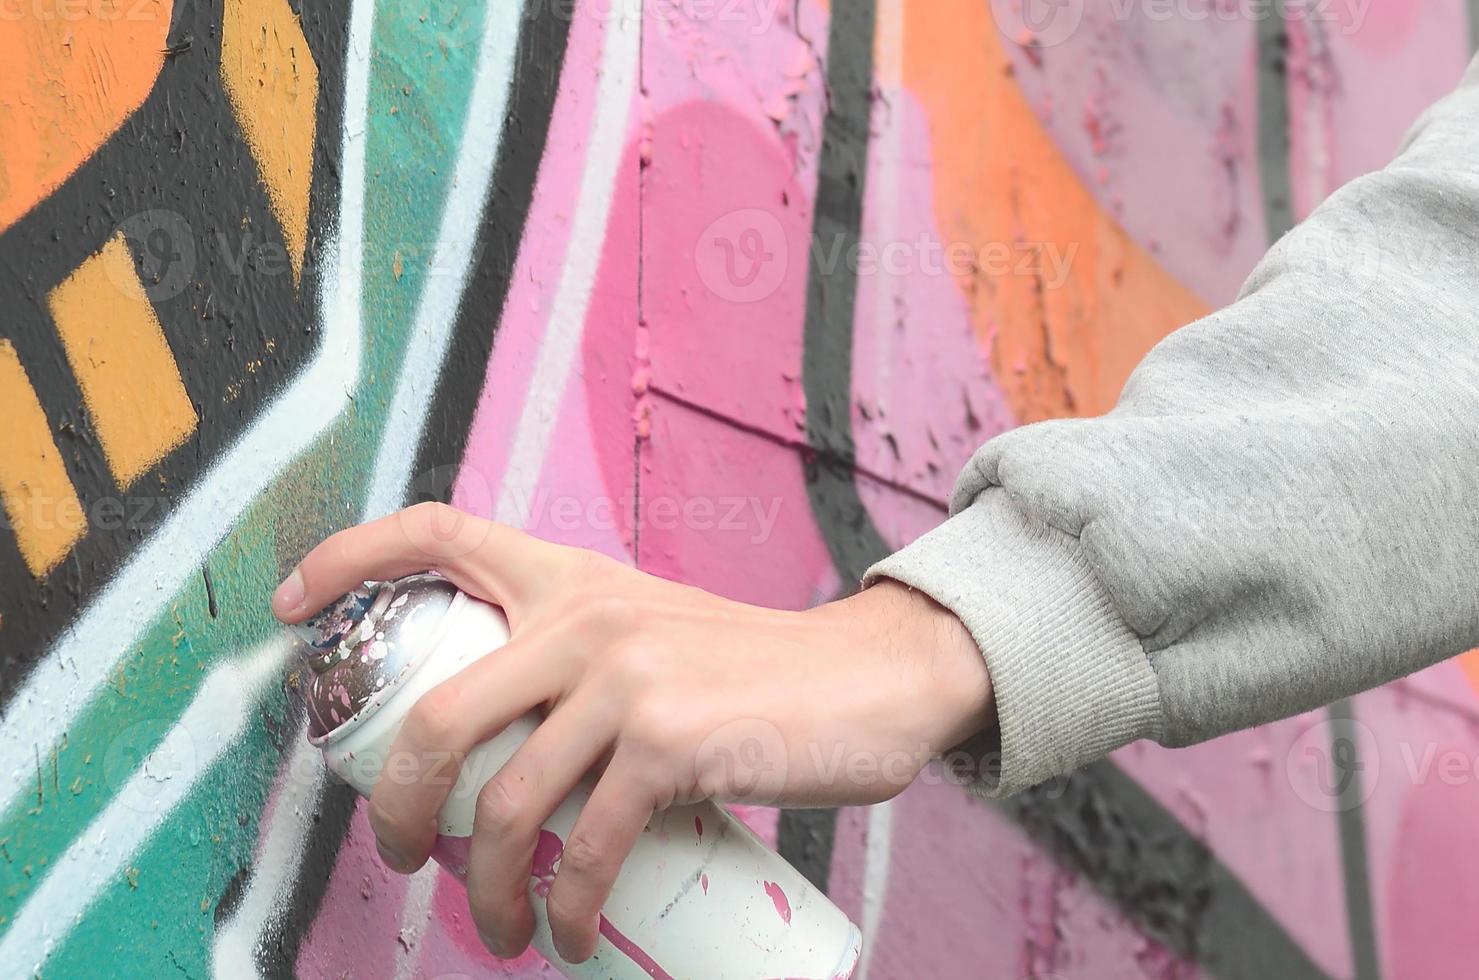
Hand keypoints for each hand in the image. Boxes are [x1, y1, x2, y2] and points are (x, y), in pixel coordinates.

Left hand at [272, 502, 994, 963]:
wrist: (866, 679)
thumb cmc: (751, 677)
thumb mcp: (652, 637)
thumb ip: (578, 666)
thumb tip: (500, 760)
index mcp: (574, 579)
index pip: (442, 529)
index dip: (352, 556)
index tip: (296, 605)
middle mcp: (589, 614)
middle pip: (440, 716)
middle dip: (392, 806)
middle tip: (398, 856)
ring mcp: (627, 677)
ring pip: (505, 804)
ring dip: (483, 892)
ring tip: (495, 930)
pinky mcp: (671, 741)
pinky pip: (586, 846)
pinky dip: (563, 909)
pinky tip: (564, 935)